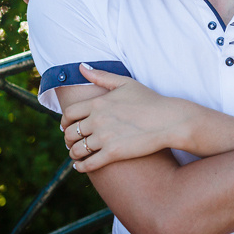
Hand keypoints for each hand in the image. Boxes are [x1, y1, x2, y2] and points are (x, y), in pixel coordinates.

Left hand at [61, 64, 201, 171]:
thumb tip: (81, 66)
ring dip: (73, 154)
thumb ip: (101, 75)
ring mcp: (104, 138)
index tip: (66, 126)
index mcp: (98, 102)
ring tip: (76, 155)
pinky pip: (89, 164)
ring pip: (77, 150)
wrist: (169, 120)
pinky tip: (81, 166)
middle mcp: (97, 120)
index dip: (64, 122)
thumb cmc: (150, 100)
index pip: (69, 114)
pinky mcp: (113, 153)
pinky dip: (81, 166)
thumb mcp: (126, 83)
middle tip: (71, 142)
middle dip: (68, 139)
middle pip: (70, 133)